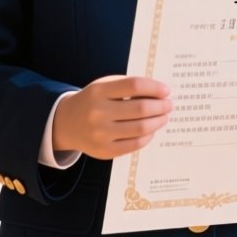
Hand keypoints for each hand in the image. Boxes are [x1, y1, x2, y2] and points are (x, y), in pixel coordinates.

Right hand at [52, 75, 172, 160]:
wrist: (67, 123)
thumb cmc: (92, 101)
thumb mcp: (103, 86)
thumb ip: (127, 87)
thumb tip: (159, 93)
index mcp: (99, 91)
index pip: (134, 86)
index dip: (154, 87)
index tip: (166, 90)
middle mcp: (98, 112)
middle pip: (140, 108)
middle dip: (160, 106)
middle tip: (169, 104)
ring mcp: (101, 134)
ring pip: (140, 128)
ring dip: (158, 121)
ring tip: (164, 116)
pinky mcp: (105, 151)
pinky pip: (134, 144)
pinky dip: (148, 136)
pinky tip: (152, 130)